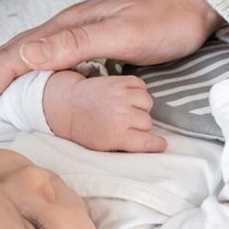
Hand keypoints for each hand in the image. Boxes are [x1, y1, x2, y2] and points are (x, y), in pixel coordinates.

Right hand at [0, 0, 224, 131]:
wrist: (195, 0)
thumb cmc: (166, 19)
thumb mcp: (123, 32)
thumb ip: (76, 42)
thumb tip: (25, 52)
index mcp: (64, 29)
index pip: (9, 61)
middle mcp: (61, 31)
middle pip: (3, 61)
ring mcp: (72, 37)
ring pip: (15, 63)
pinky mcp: (85, 46)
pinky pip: (35, 66)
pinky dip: (12, 80)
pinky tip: (8, 88)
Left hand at [43, 72, 166, 152]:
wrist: (68, 105)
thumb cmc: (86, 129)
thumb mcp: (104, 146)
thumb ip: (126, 146)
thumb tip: (149, 146)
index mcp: (117, 136)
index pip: (148, 142)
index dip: (157, 144)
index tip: (160, 144)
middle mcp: (121, 116)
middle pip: (148, 122)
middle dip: (142, 125)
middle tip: (130, 124)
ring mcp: (120, 96)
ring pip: (148, 102)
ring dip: (142, 107)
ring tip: (130, 108)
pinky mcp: (118, 81)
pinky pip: (142, 85)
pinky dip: (139, 90)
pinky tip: (129, 96)